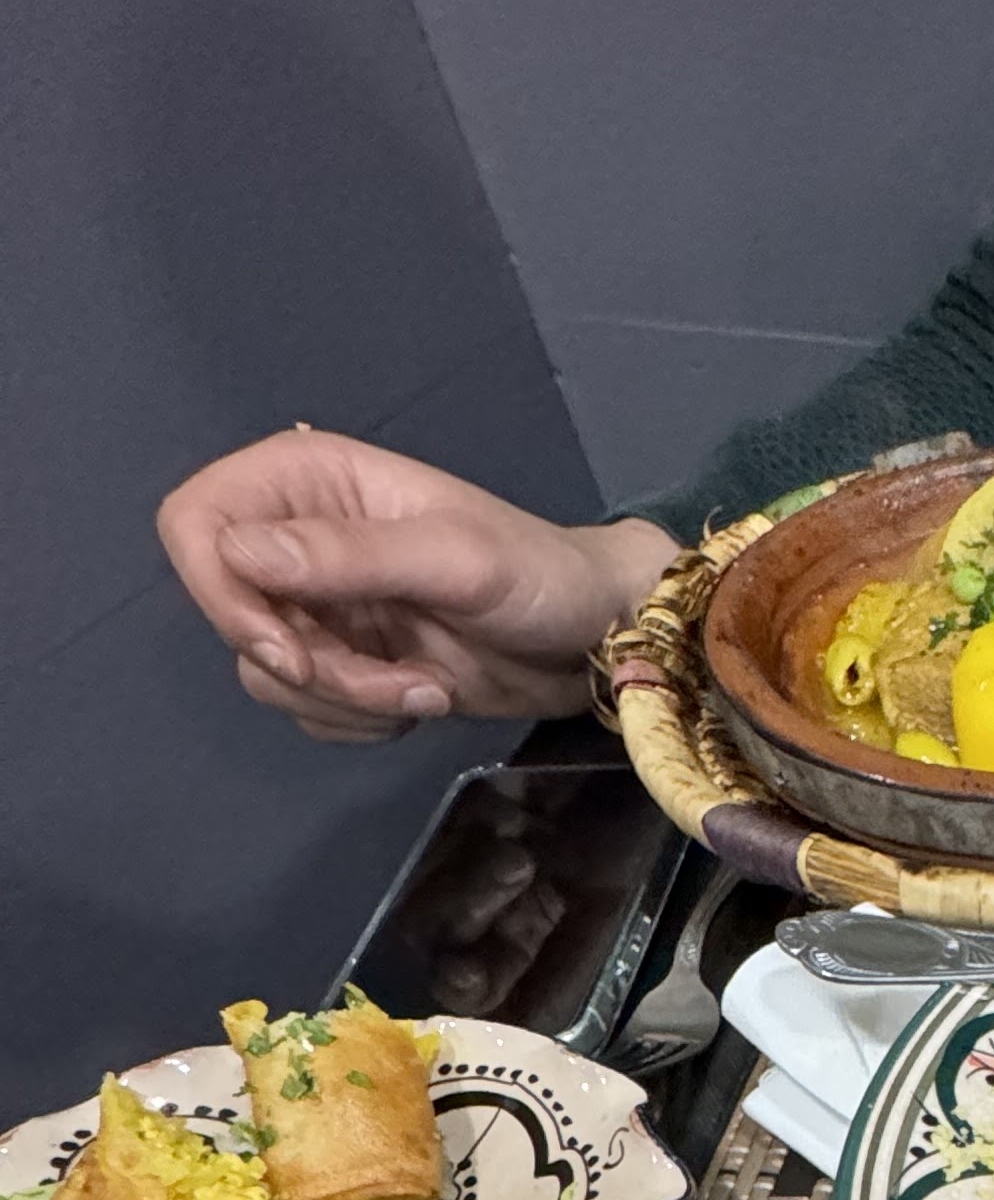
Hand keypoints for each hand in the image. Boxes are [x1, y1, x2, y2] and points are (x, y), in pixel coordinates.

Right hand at [157, 431, 676, 743]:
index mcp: (308, 479)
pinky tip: (420, 699)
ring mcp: (316, 603)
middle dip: (308, 667)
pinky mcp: (341, 660)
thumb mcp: (454, 560)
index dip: (222, 594)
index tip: (290, 647)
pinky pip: (303, 706)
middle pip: (228, 613)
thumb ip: (349, 556)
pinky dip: (355, 720)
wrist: (592, 639)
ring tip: (424, 689)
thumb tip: (238, 554)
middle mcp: (296, 536)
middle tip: (390, 682)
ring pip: (265, 671)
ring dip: (342, 700)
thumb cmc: (537, 575)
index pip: (196, 523)